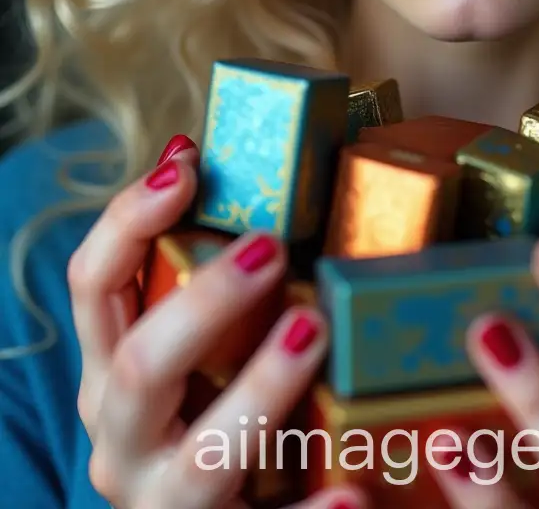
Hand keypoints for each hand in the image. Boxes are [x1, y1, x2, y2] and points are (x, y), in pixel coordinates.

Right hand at [68, 135, 366, 508]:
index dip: (128, 219)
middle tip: (270, 247)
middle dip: (205, 302)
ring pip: (202, 455)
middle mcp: (122, 435)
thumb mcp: (189, 346)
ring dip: (260, 391)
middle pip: (142, 366)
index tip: (186, 164)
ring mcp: (165, 499)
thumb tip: (212, 153)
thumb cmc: (204, 412)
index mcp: (112, 369)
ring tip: (314, 332)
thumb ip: (199, 269)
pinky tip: (357, 490)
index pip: (93, 284)